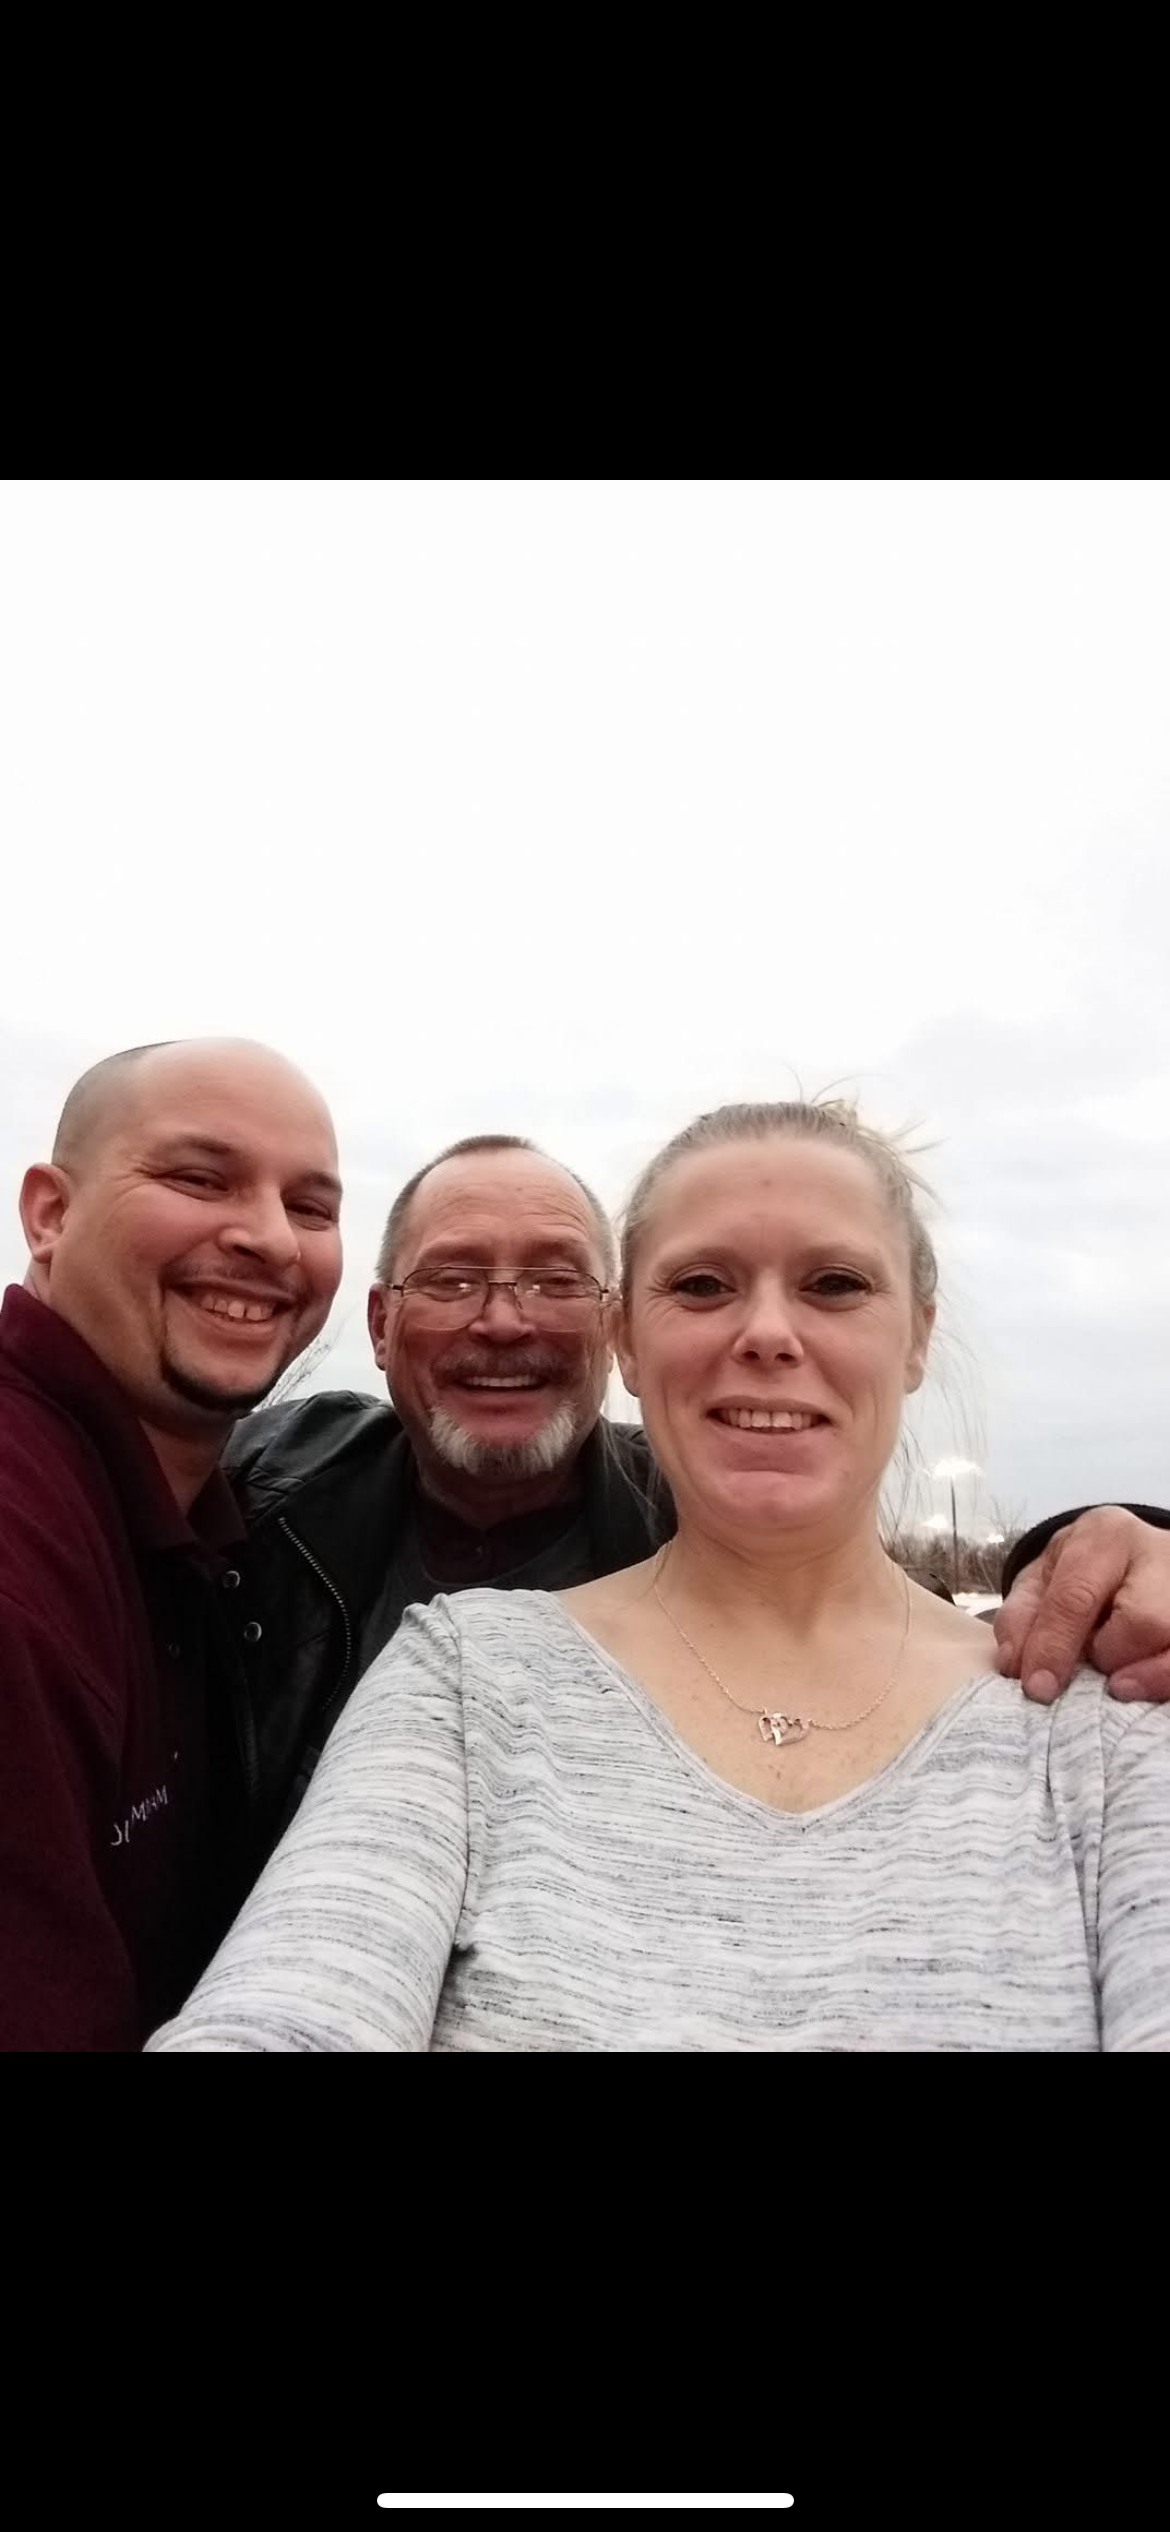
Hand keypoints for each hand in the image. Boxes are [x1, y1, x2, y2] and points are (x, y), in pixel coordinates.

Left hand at [994, 1506, 1169, 1701]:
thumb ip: (1020, 1618)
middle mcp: (1157, 1555)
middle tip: (1092, 1661)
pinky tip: (1142, 1685)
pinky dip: (1160, 1681)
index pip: (1077, 1596)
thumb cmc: (1079, 1573)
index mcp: (1106, 1536)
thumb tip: (1015, 1664)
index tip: (1039, 1687)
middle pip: (1144, 1621)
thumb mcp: (1040, 1580)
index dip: (1054, 1647)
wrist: (1127, 1560)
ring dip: (1141, 1672)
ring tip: (1117, 1671)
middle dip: (1110, 1656)